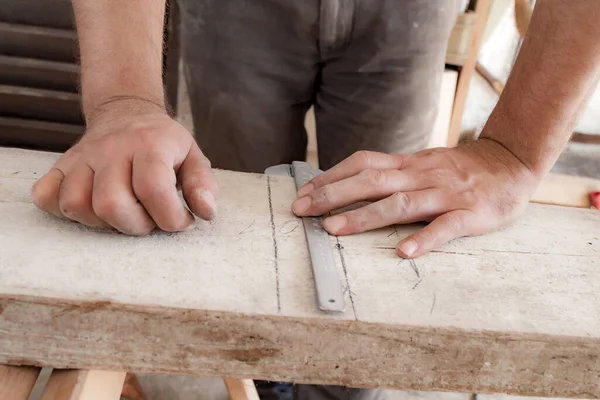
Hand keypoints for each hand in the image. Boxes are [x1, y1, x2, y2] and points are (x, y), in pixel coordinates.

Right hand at [32, 101, 217, 234]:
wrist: (125, 113)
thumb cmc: (163, 144)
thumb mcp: (193, 156)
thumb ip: (202, 184)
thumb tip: (206, 212)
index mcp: (149, 143)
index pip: (153, 189)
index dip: (170, 218)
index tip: (180, 220)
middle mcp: (111, 148)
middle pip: (111, 204)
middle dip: (136, 226)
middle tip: (150, 219)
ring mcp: (81, 156)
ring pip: (76, 205)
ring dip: (102, 223)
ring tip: (124, 213)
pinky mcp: (60, 166)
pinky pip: (46, 198)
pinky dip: (65, 212)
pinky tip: (93, 207)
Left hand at [291, 140, 538, 257]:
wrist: (511, 162)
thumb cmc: (460, 168)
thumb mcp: (422, 163)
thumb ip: (392, 173)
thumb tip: (350, 183)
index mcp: (408, 164)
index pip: (362, 164)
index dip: (330, 176)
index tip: (302, 191)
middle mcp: (421, 175)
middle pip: (372, 182)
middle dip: (333, 195)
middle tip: (302, 210)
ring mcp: (445, 194)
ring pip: (401, 203)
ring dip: (366, 216)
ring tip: (335, 229)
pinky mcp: (471, 213)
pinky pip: (446, 227)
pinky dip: (425, 239)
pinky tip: (404, 253)